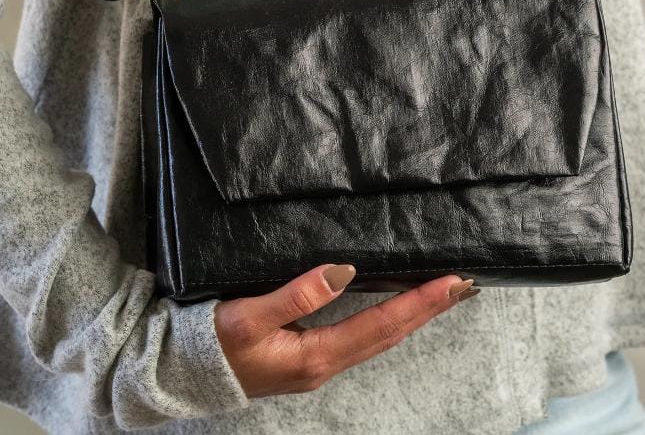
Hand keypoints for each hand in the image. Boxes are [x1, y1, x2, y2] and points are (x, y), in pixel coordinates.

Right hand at [213, 264, 478, 397]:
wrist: (182, 373)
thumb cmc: (212, 344)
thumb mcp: (249, 317)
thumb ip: (296, 296)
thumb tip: (343, 271)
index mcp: (316, 356)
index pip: (381, 325)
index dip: (419, 303)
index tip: (452, 283)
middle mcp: (324, 363)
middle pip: (388, 334)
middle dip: (428, 309)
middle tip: (463, 285)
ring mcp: (318, 363)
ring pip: (378, 337)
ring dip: (411, 314)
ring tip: (439, 294)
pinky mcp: (308, 356)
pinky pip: (361, 336)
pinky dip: (387, 318)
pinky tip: (394, 306)